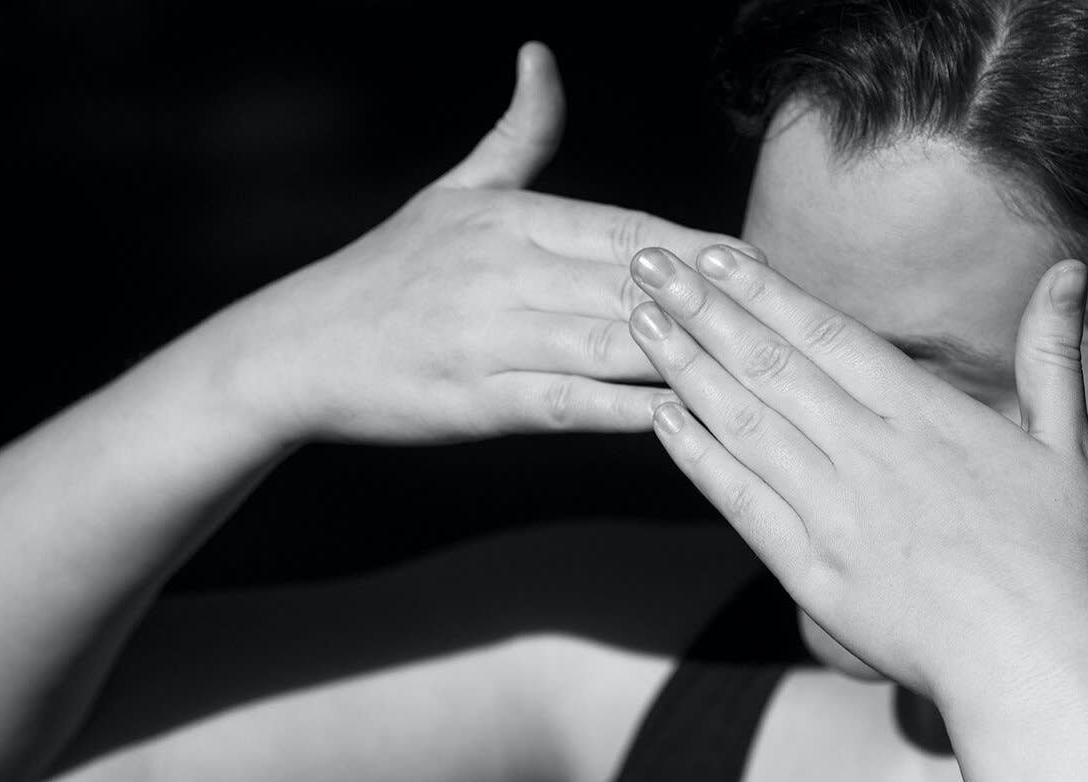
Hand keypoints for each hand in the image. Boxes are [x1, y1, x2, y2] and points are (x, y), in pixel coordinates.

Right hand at [205, 43, 759, 444]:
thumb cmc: (384, 273)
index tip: (762, 265)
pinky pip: (572, 403)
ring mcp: (494, 335)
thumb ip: (513, 134)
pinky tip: (684, 418)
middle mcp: (508, 269)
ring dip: (691, 354)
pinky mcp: (479, 398)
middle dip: (717, 305)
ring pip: (615, 341)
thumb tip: (541, 57)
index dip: (702, 251)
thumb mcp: (452, 193)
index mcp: (512, 219)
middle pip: (637, 285)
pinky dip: (631, 410)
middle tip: (790, 321)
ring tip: (760, 371)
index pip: (630, 230)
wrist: (297, 347)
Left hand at [626, 245, 1087, 703]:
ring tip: (636, 321)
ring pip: (744, 421)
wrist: (1037, 666)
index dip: (763, 290)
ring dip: (685, 367)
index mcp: (925, 415)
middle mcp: (868, 451)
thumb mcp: (1068, 446)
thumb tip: (1070, 267)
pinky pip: (741, 501)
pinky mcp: (809, 571)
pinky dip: (698, 458)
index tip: (713, 255)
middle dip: (702, 308)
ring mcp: (833, 511)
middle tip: (646, 263)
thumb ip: (1052, 354)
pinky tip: (661, 419)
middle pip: (770, 364)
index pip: (827, 333)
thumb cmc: (1063, 560)